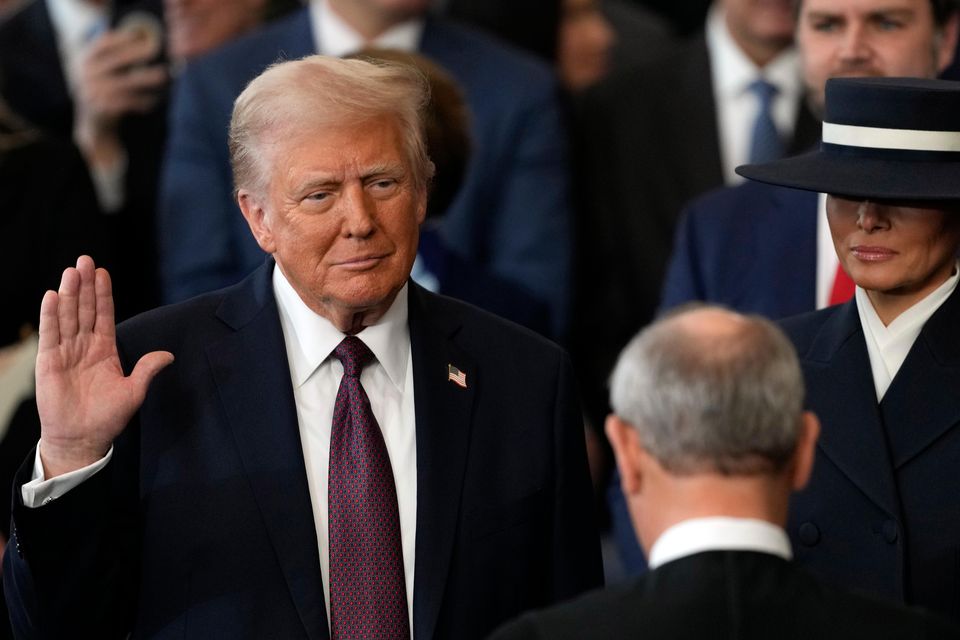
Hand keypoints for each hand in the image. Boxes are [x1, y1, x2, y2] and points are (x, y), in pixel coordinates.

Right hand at [36, 256, 172, 477]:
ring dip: (68, 294)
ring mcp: (65, 353)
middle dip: (85, 285)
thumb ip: (147, 370)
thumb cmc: (107, 417)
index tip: (103, 272)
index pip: (103, 315)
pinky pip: (50, 335)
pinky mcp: (49, 363)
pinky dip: (50, 316)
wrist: (82, 439)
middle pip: (83, 309)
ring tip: (71, 271)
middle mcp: (84, 346)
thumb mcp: (134, 392)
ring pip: (67, 317)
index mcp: (105, 350)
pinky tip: (52, 296)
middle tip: (85, 260)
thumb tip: (168, 355)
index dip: (103, 294)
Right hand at [73, 28, 166, 166]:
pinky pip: (126, 103)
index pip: (102, 44)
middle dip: (136, 53)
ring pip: (124, 82)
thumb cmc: (105, 92)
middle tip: (155, 49)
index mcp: (86, 61)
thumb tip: (143, 42)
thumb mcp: (104, 73)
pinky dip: (142, 101)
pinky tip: (154, 99)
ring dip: (145, 78)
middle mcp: (86, 74)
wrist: (93, 123)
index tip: (139, 34)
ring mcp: (92, 92)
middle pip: (115, 60)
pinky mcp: (102, 109)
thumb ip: (116, 59)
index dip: (120, 38)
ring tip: (163, 75)